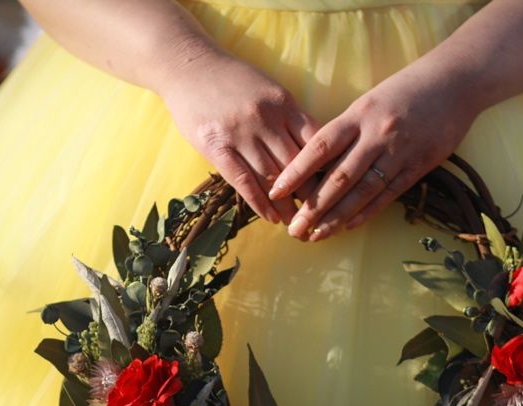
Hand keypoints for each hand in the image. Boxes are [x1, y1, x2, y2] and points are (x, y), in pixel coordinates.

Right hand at [158, 48, 320, 224]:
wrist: (188, 67)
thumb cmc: (231, 79)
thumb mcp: (268, 89)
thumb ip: (288, 117)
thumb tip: (311, 149)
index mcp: (283, 103)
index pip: (314, 142)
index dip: (325, 169)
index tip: (334, 189)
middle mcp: (265, 119)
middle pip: (296, 163)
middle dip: (310, 192)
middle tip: (320, 214)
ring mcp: (240, 133)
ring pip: (271, 177)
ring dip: (286, 204)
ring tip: (297, 222)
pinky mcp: (216, 146)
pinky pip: (242, 180)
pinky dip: (259, 202)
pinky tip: (270, 217)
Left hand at [268, 65, 478, 240]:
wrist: (456, 81)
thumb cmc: (404, 91)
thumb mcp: (368, 102)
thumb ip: (344, 131)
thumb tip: (313, 163)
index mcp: (358, 115)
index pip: (320, 147)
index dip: (296, 171)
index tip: (276, 191)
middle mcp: (376, 134)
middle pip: (339, 177)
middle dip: (313, 207)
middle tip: (294, 229)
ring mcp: (400, 151)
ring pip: (363, 191)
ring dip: (337, 217)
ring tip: (316, 235)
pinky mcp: (420, 164)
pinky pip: (389, 193)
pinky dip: (367, 211)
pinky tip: (348, 225)